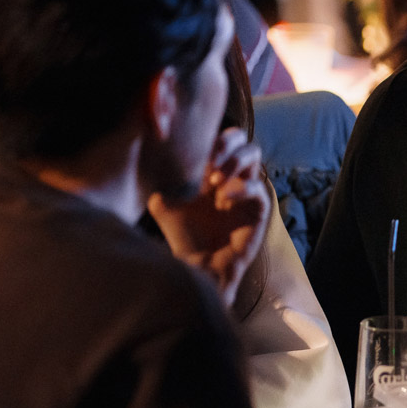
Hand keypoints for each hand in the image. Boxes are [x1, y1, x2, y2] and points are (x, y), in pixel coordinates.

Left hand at [147, 127, 271, 308]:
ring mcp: (249, 194)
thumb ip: (160, 188)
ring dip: (233, 164)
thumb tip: (148, 177)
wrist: (198, 267)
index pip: (229, 142)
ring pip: (254, 156)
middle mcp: (236, 181)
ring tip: (214, 183)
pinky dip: (239, 189)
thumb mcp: (165, 209)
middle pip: (246, 143)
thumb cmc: (185, 238)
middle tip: (212, 160)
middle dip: (229, 144)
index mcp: (218, 175)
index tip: (201, 154)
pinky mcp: (258, 211)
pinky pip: (258, 188)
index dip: (219, 140)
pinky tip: (222, 201)